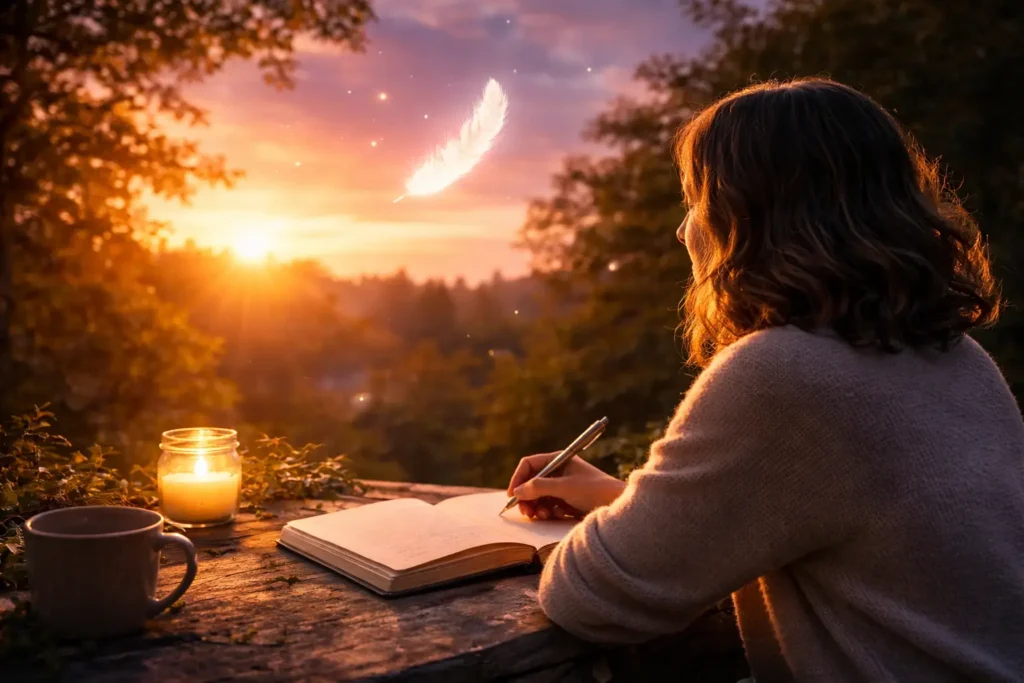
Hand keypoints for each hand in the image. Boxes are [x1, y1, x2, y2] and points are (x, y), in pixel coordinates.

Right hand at [507, 452, 626, 519]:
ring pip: (537, 496)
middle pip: (530, 482)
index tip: (512, 495)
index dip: (518, 478)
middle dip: (526, 497)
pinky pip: (547, 505)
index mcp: (557, 459)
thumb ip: (539, 487)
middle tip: (526, 512)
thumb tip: (517, 491)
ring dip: (536, 506)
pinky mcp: (565, 500)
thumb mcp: (564, 487)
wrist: (617, 504)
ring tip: (541, 515)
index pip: (529, 465)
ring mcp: (561, 486)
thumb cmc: (593, 490)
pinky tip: (553, 515)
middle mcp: (557, 471)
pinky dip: (546, 511)